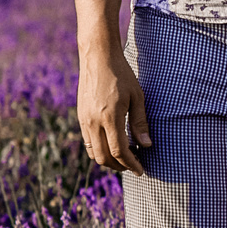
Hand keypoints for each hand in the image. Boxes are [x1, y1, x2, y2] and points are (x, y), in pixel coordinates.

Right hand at [78, 47, 151, 173]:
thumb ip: (140, 123)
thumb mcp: (137, 97)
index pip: (119, 151)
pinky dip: (99, 149)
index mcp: (109, 118)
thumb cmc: (122, 75)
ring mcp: (84, 120)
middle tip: (134, 166)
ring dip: (108, 160)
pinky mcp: (80, 116)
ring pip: (93, 152)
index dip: (131, 164)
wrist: (98, 58)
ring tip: (125, 158)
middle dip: (119, 166)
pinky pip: (87, 141)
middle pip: (104, 157)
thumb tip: (146, 145)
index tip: (141, 170)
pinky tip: (112, 144)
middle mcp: (93, 122)